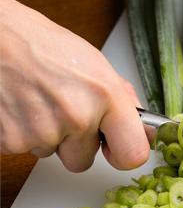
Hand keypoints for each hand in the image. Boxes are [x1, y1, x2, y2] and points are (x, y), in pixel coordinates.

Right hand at [0, 0, 149, 171]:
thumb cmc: (45, 46)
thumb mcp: (96, 65)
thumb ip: (122, 101)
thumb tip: (144, 130)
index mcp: (106, 96)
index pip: (133, 154)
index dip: (123, 156)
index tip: (116, 150)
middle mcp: (78, 116)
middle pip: (84, 161)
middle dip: (75, 144)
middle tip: (63, 111)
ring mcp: (44, 131)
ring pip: (54, 155)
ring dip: (49, 137)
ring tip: (40, 102)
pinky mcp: (12, 140)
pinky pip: (26, 150)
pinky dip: (23, 134)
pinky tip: (23, 107)